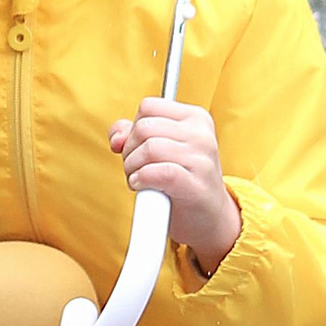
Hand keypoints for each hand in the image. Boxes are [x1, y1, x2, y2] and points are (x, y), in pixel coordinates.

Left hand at [109, 97, 242, 279]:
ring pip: (148, 149)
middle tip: (136, 169)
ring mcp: (202, 159)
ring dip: (132, 168)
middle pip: (144, 128)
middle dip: (129, 151)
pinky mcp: (195, 185)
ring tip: (139, 180)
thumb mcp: (163, 149)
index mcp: (196, 117)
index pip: (148, 106)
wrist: (210, 219)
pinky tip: (142, 186)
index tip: (138, 148)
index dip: (133, 128)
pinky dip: (141, 179)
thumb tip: (116, 138)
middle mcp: (202, 134)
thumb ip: (134, 135)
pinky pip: (156, 172)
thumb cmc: (183, 181)